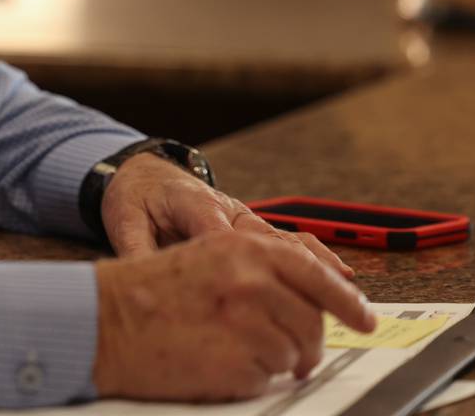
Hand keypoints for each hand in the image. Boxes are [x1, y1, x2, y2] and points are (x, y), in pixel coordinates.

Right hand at [92, 231, 376, 400]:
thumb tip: (308, 302)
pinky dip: (249, 379)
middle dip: (307, 342)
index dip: (347, 301)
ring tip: (235, 353)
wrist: (101, 320)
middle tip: (292, 354)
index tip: (365, 318)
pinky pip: (267, 379)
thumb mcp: (206, 258)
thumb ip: (258, 271)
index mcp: (244, 247)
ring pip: (295, 354)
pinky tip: (217, 364)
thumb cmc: (148, 292)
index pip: (314, 274)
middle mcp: (251, 280)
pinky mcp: (236, 362)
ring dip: (276, 362)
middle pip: (312, 321)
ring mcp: (246, 322)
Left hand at [102, 152, 354, 279]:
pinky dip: (319, 261)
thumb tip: (138, 274)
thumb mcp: (125, 219)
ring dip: (321, 270)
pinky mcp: (253, 230)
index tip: (255, 299)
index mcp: (196, 205)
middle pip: (271, 243)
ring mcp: (246, 220)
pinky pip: (291, 245)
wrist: (144, 175)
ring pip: (289, 244)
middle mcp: (230, 211)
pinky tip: (343, 279)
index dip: (239, 268)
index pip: (222, 236)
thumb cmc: (136, 199)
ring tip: (349, 297)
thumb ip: (136, 247)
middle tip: (330, 300)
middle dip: (301, 273)